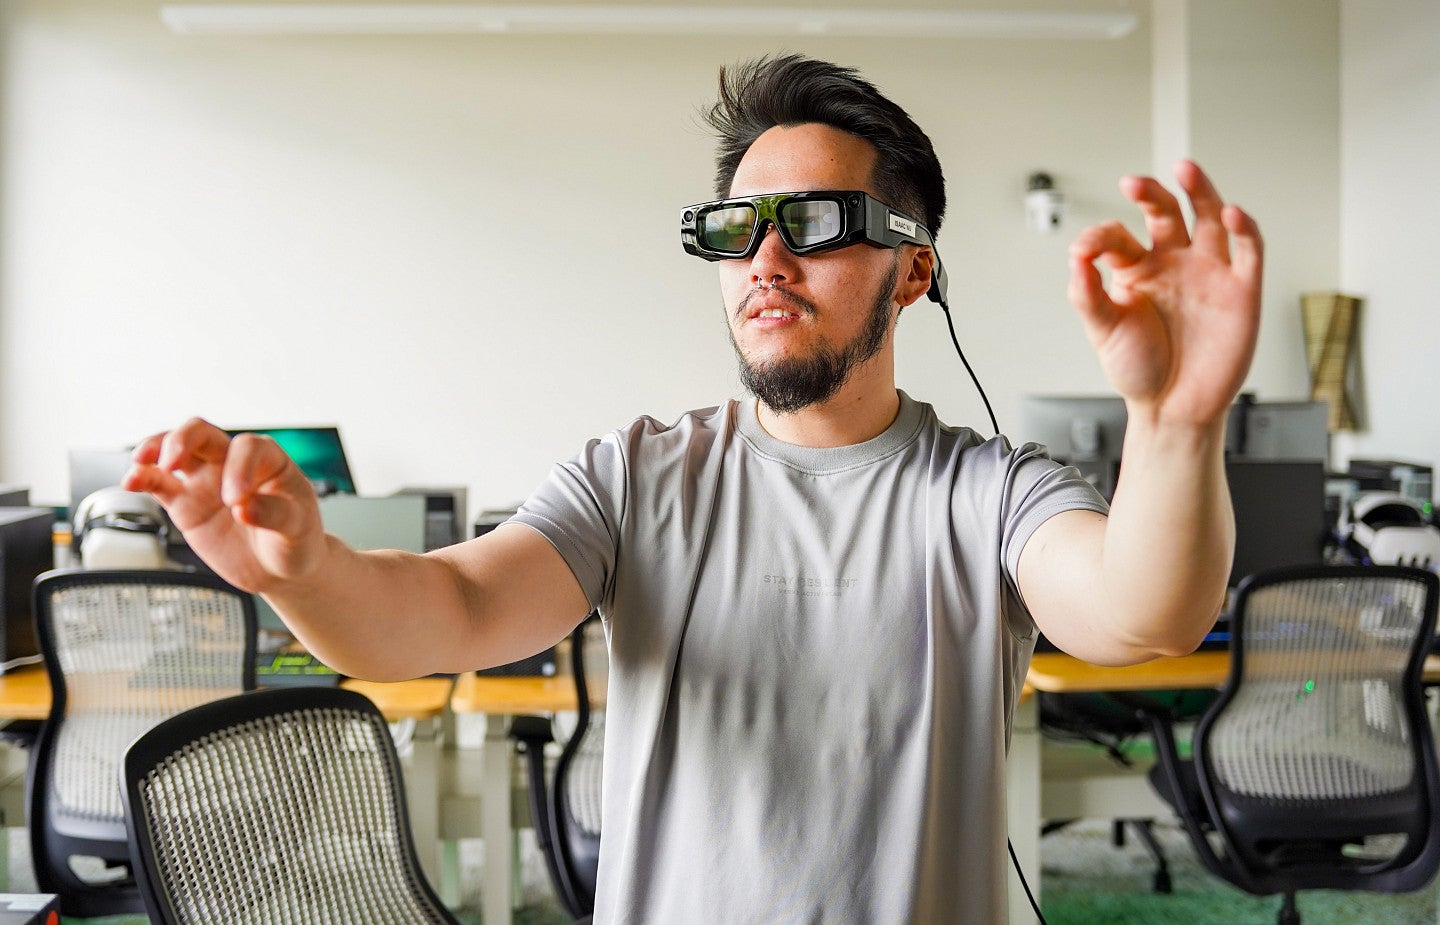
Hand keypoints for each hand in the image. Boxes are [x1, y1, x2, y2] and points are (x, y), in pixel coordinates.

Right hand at [122, 418, 326, 592]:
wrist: (281, 570)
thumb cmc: (297, 542)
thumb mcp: (297, 530)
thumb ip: (275, 515)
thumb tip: (244, 507)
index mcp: (269, 461)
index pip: (247, 447)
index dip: (238, 467)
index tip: (236, 502)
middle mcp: (234, 464)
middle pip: (202, 433)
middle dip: (183, 439)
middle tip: (172, 461)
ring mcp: (207, 481)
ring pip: (175, 450)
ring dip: (155, 448)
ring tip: (142, 461)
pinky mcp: (186, 503)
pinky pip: (159, 484)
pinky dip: (142, 478)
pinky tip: (130, 481)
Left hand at [1067, 160, 1262, 428]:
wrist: (1172, 408)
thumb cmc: (1137, 369)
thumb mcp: (1103, 331)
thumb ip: (1087, 293)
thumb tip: (1076, 255)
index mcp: (1136, 270)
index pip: (1119, 236)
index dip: (1101, 237)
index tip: (1085, 250)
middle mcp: (1172, 263)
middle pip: (1166, 213)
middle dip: (1152, 195)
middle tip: (1133, 183)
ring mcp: (1207, 272)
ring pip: (1209, 218)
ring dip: (1200, 191)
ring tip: (1184, 169)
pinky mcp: (1241, 289)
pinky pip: (1248, 250)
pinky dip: (1243, 229)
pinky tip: (1230, 213)